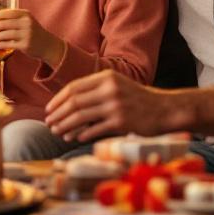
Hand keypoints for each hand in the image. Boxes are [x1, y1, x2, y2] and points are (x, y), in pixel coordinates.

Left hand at [0, 8, 62, 65]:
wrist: (48, 45)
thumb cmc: (33, 32)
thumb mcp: (26, 21)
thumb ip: (13, 19)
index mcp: (25, 14)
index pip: (7, 13)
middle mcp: (26, 23)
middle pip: (4, 24)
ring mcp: (26, 34)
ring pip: (5, 34)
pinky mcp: (25, 45)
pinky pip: (7, 44)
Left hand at [44, 70, 180, 142]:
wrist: (165, 109)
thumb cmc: (137, 99)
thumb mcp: (116, 85)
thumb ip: (95, 90)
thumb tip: (67, 103)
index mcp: (106, 77)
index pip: (74, 87)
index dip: (58, 99)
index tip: (48, 110)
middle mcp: (110, 89)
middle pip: (74, 102)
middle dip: (58, 114)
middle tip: (49, 123)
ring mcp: (115, 105)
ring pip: (81, 116)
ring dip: (65, 125)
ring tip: (57, 132)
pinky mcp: (121, 122)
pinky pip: (94, 129)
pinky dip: (82, 134)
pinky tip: (75, 137)